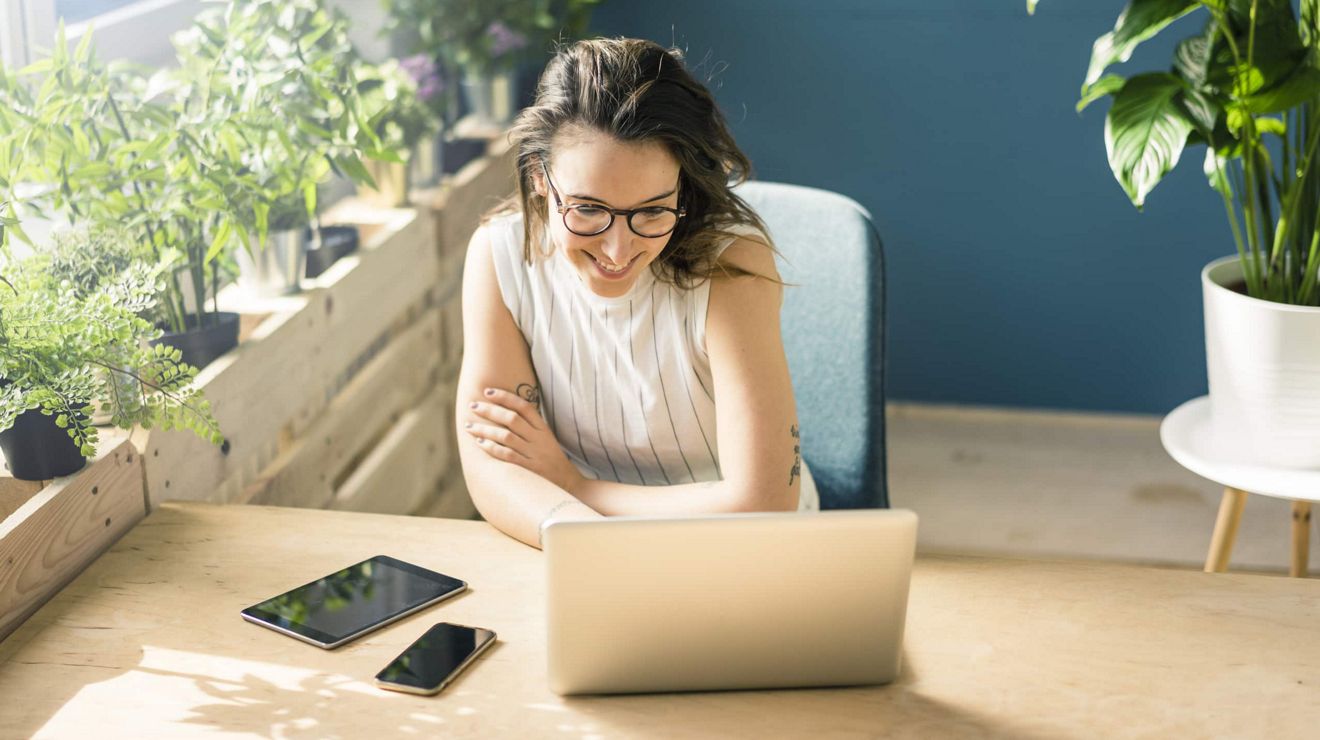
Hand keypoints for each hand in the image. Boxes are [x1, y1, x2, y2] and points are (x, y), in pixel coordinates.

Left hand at [464, 387, 583, 493]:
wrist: (568, 483)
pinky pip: (507, 455)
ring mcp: (534, 454)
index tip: (487, 392)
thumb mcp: (546, 439)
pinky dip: (492, 448)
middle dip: (490, 411)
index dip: (505, 397)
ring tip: (470, 426)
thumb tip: (505, 412)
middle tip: (473, 406)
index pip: (524, 407)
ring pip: (506, 436)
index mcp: (543, 429)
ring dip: (485, 430)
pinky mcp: (529, 469)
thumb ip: (530, 426)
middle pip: (512, 419)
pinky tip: (480, 443)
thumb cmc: (551, 460)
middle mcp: (539, 439)